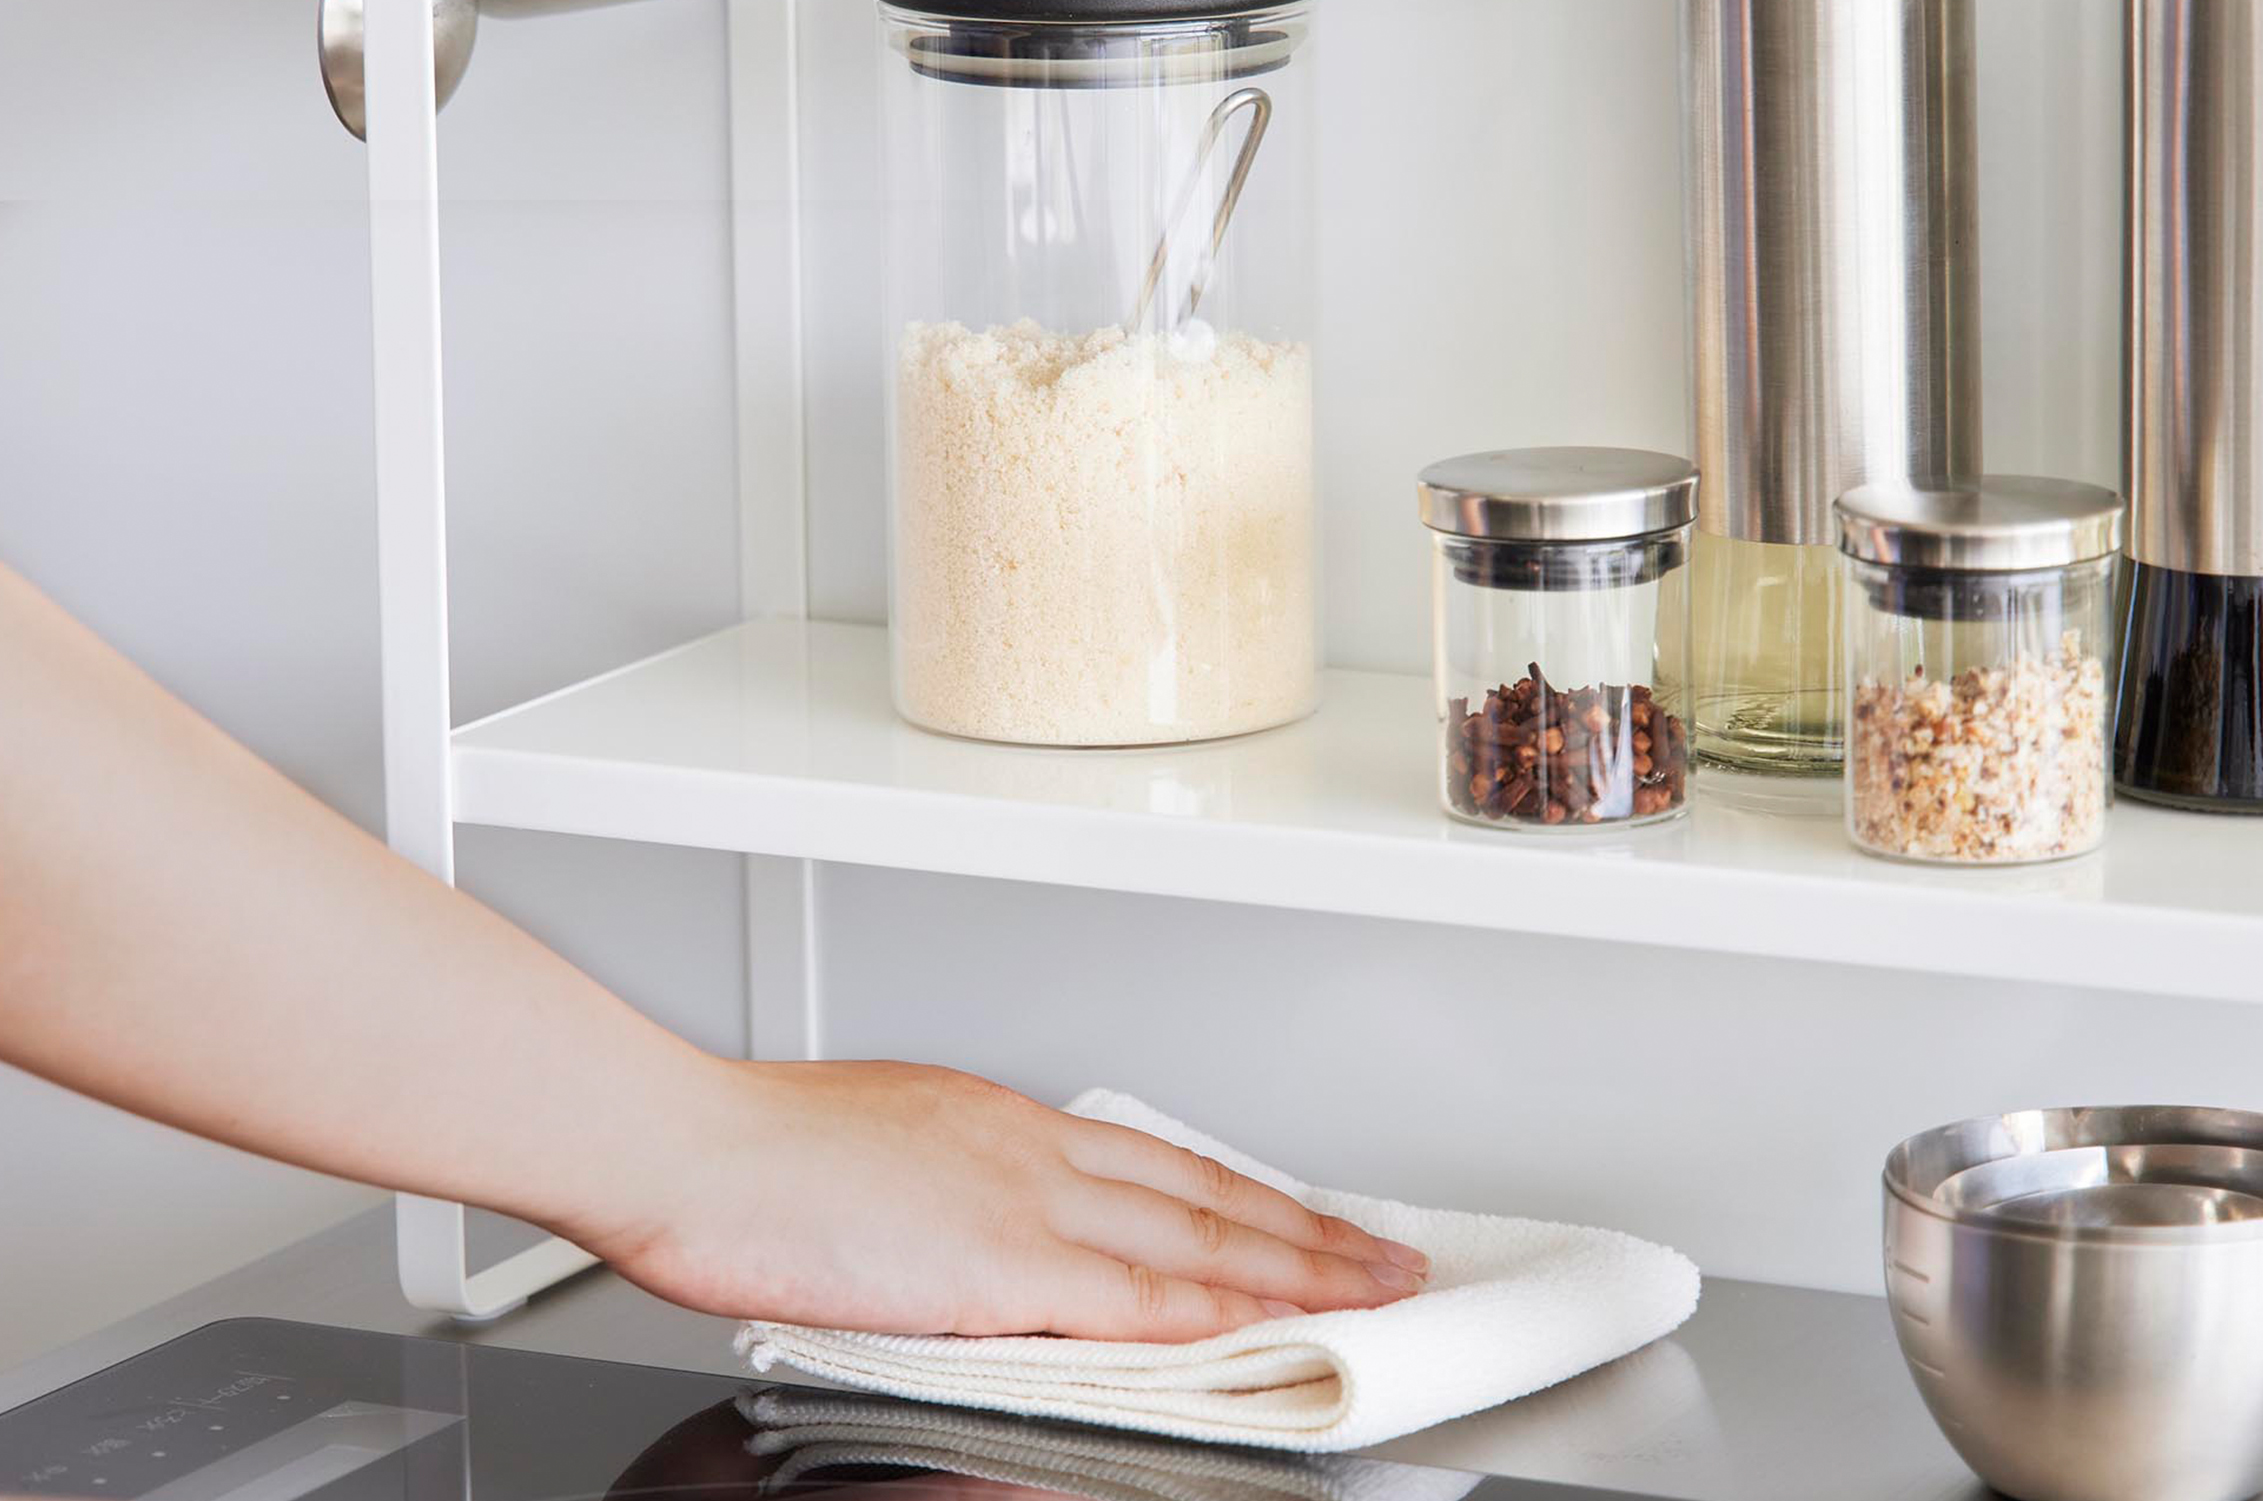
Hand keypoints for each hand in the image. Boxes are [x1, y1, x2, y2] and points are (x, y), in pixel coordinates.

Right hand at [569, 1061, 1430, 1343]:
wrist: (686, 1147)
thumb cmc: (750, 1157)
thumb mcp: (880, 1155)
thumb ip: (952, 1199)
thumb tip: (985, 1239)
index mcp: (1004, 1124)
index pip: (1159, 1164)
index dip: (1243, 1197)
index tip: (1302, 1217)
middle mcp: (1035, 1149)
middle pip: (1205, 1193)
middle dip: (1307, 1231)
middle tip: (1385, 1256)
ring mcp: (1027, 1202)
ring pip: (1197, 1237)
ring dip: (1298, 1266)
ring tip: (1373, 1290)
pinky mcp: (1002, 1261)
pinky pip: (1136, 1295)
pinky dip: (1216, 1312)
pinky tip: (1271, 1329)